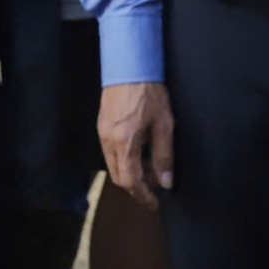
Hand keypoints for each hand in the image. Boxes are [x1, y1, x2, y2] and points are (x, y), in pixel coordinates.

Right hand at [98, 82, 172, 211]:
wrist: (129, 65)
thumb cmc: (149, 92)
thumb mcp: (164, 124)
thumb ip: (164, 155)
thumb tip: (166, 181)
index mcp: (124, 142)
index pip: (130, 181)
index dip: (142, 195)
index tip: (154, 203)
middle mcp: (107, 141)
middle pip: (118, 177)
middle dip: (136, 187)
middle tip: (155, 185)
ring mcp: (102, 133)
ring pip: (113, 165)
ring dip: (130, 173)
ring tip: (151, 167)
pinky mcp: (102, 126)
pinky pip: (110, 152)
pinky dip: (124, 160)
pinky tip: (140, 151)